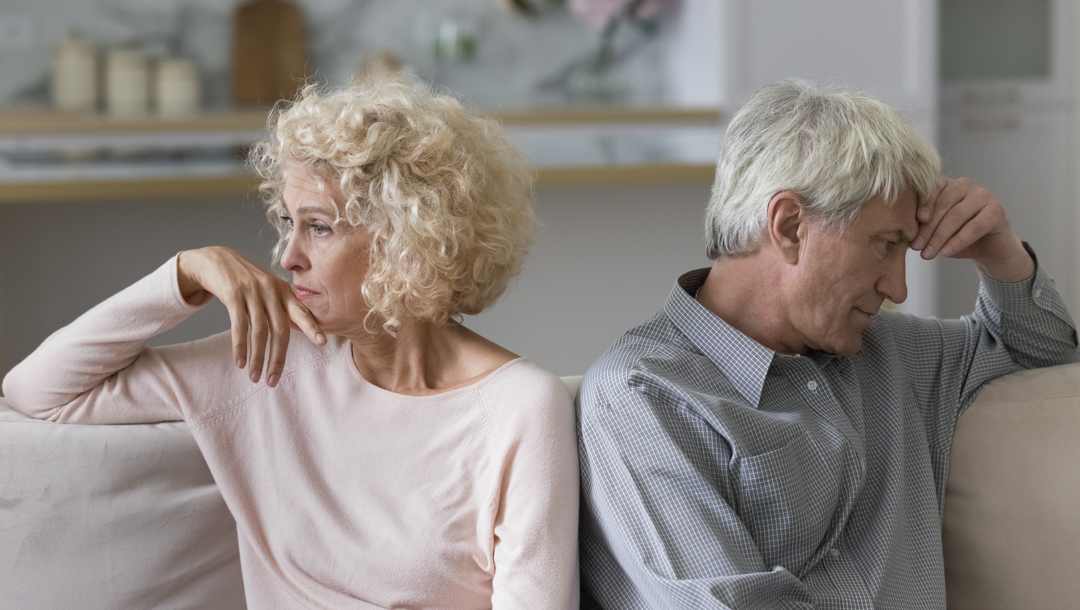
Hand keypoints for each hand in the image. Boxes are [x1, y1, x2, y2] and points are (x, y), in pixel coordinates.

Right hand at [177, 246, 324, 386]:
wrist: (216, 260)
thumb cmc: (246, 281)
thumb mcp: (268, 289)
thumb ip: (282, 307)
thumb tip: (299, 330)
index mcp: (283, 291)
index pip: (301, 312)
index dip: (312, 327)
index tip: (322, 343)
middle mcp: (271, 291)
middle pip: (280, 329)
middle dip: (277, 357)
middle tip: (273, 380)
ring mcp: (252, 292)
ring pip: (260, 331)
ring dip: (257, 357)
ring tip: (255, 376)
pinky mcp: (233, 294)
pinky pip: (239, 326)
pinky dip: (240, 346)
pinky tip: (240, 362)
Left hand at [911, 177, 1032, 280]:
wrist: (989, 248)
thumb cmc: (957, 236)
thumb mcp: (935, 229)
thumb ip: (922, 224)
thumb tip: (902, 229)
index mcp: (947, 184)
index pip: (932, 188)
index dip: (923, 204)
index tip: (915, 221)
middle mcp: (965, 184)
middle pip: (943, 204)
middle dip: (927, 228)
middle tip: (916, 247)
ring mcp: (983, 195)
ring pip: (957, 215)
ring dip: (939, 237)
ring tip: (927, 254)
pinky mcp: (996, 210)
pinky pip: (974, 226)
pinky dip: (958, 241)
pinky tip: (946, 252)